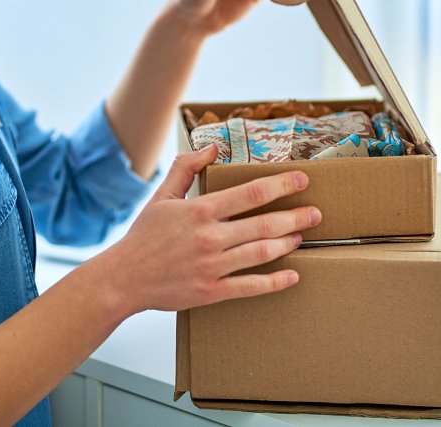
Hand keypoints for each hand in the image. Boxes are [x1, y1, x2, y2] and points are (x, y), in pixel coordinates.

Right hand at [102, 144, 320, 313]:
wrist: (123, 278)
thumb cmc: (144, 236)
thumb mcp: (162, 196)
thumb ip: (186, 168)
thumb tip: (211, 149)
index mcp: (200, 211)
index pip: (250, 194)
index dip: (281, 185)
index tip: (302, 179)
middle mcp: (210, 238)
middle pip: (264, 224)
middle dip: (295, 217)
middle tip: (316, 212)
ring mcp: (212, 266)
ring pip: (261, 253)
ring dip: (288, 243)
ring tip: (302, 235)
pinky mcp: (212, 292)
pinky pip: (250, 286)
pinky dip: (275, 281)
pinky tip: (292, 275)